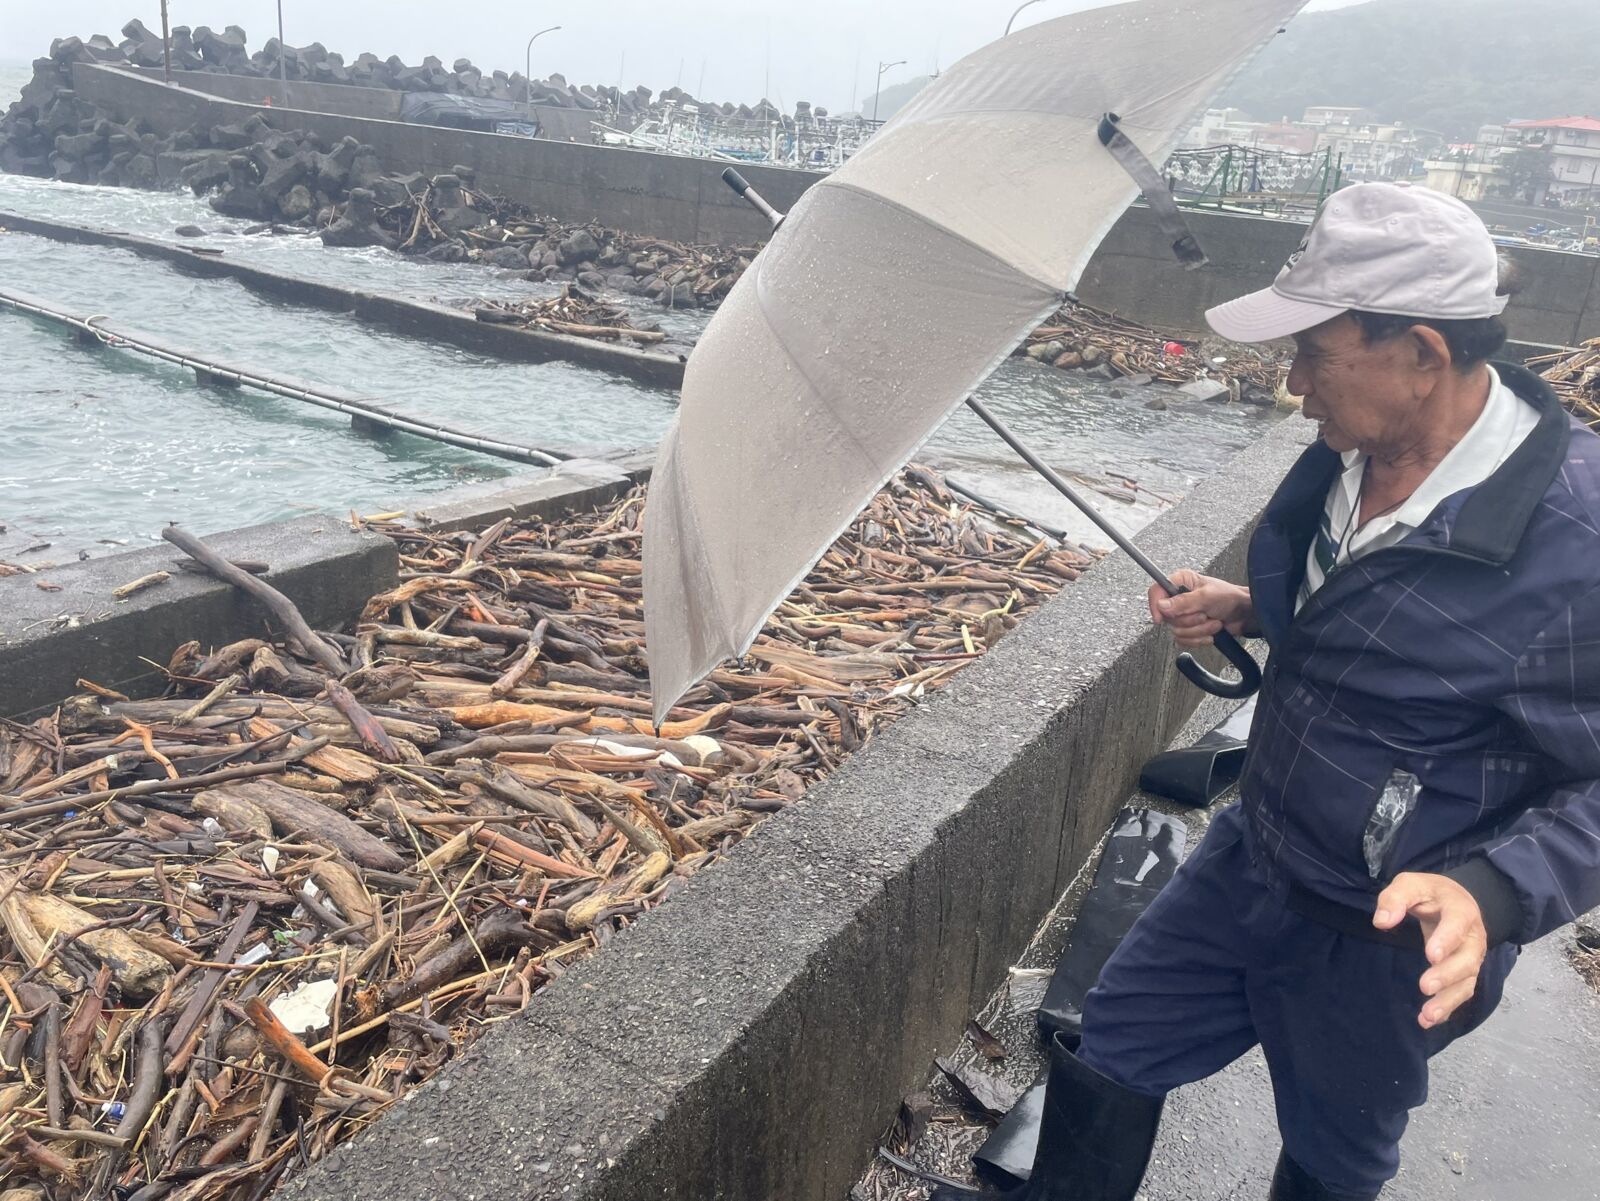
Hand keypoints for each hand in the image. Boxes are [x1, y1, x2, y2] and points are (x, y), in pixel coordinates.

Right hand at [1147, 570, 1254, 648]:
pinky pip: (1183, 640)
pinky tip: (1210, 632)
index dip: (1155, 605)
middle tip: (1205, 615)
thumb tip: (1162, 606)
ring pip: (1177, 630)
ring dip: (1198, 630)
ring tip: (1212, 622)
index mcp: (1180, 582)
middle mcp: (1179, 598)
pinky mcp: (1189, 629)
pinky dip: (1199, 639)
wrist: (1244, 614)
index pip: (1156, 591)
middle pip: (1168, 616)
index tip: (1160, 618)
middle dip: (1190, 620)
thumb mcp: (1207, 597)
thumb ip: (1184, 601)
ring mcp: (1184, 615)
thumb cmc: (1230, 598)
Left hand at [1374, 872, 1488, 1028]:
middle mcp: (1472, 938)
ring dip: (1448, 1000)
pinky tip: (1428, 1021)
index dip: (1447, 940)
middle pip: (1467, 959)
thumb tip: (1381, 922)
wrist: (1457, 901)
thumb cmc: (1430, 893)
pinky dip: (1447, 1008)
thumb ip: (1396, 898)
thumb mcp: (1411, 884)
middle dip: (1447, 975)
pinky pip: (1461, 993)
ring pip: (1466, 982)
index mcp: (1460, 911)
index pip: (1457, 924)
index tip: (1431, 955)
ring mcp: (1471, 958)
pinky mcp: (1465, 974)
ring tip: (1426, 1015)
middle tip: (1425, 986)